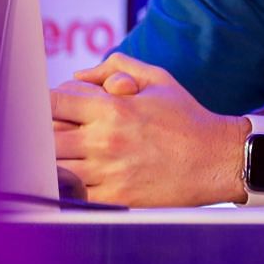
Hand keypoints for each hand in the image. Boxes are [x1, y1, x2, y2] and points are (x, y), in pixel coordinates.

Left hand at [49, 52, 248, 206]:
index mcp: (114, 108)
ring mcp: (107, 171)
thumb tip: (79, 74)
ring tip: (71, 155)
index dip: (48, 103)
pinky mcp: (113, 197)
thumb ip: (118, 67)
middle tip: (63, 133)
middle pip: (47, 137)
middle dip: (48, 133)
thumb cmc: (186, 117)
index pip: (55, 102)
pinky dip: (69, 186)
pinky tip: (82, 177)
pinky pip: (72, 194)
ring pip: (55, 167)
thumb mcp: (159, 79)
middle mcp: (106, 139)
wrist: (215, 158)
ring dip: (57, 160)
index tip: (55, 108)